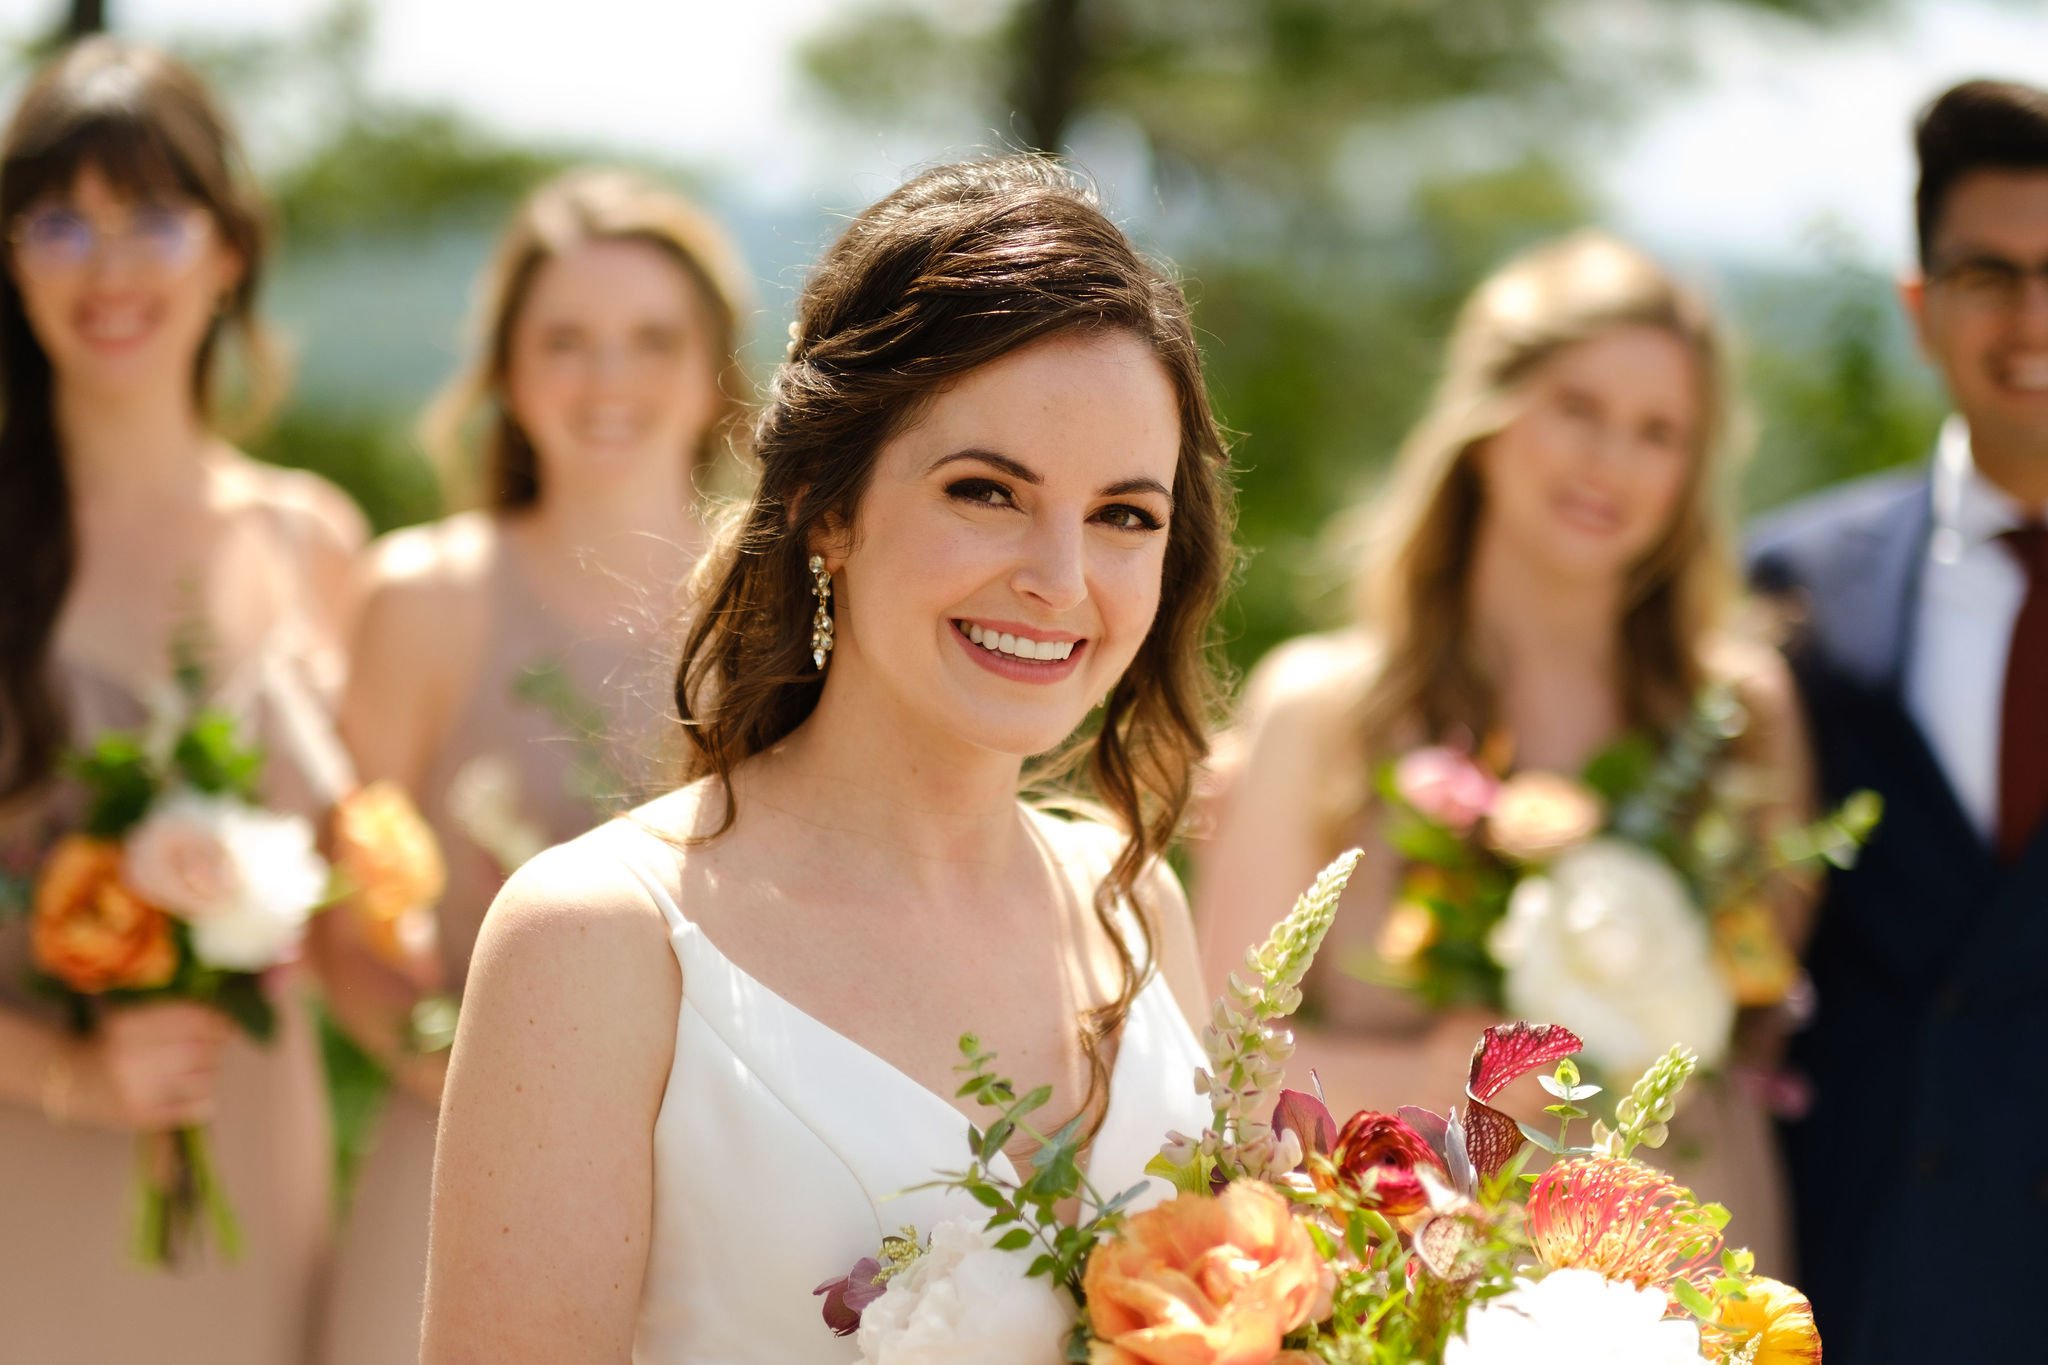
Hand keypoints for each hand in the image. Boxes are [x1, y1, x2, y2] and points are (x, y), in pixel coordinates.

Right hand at [68, 1002, 231, 1131]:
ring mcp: (136, 1088)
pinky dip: (201, 1104)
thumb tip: (225, 1019)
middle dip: (215, 1048)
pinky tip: (201, 1100)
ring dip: (209, 1074)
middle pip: (201, 1050)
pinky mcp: (139, 1115)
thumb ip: (173, 1013)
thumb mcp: (131, 1016)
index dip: (218, 1023)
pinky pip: (187, 1109)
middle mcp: (133, 1056)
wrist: (66, 1079)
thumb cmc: (109, 1043)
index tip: (226, 1026)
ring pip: (201, 1079)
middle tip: (212, 1049)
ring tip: (198, 1072)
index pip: (193, 1020)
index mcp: (132, 1025)